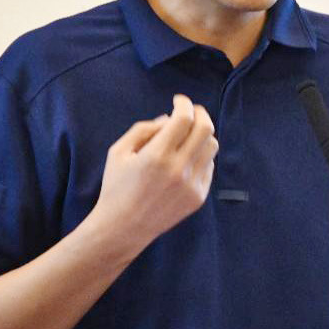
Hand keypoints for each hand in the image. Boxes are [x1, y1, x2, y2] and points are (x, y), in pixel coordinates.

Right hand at [89, 94, 217, 248]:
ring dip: (202, 134)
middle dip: (200, 113)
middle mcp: (178, 169)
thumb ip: (144, 129)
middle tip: (191, 111)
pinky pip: (209, 166)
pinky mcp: (198, 197)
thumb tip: (169, 118)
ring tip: (188, 135)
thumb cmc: (116, 187)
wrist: (123, 228)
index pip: (184, 118)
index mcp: (157, 155)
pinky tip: (186, 157)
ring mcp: (191, 185)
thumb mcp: (118, 152)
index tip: (178, 100)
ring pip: (212, 146)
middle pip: (206, 129)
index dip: (184, 103)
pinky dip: (201, 155)